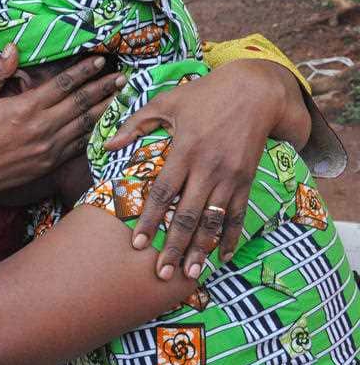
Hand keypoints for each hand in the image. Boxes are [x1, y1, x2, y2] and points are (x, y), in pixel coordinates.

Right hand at [0, 43, 125, 198]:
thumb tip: (12, 48)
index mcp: (26, 107)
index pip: (63, 84)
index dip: (84, 70)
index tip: (99, 60)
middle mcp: (43, 126)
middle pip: (81, 102)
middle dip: (103, 87)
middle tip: (122, 76)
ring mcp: (49, 147)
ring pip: (85, 124)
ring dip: (105, 109)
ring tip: (122, 97)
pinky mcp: (49, 163)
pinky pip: (78, 146)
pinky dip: (94, 134)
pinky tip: (105, 125)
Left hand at [105, 59, 309, 280]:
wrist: (256, 90)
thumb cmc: (204, 94)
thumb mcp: (167, 102)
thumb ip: (136, 124)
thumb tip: (107, 145)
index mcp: (185, 150)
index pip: (162, 192)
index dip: (150, 219)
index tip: (137, 243)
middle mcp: (208, 167)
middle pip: (187, 215)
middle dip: (174, 246)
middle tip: (162, 273)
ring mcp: (230, 176)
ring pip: (213, 220)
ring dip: (201, 250)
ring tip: (189, 274)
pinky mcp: (247, 179)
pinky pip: (237, 213)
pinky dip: (231, 236)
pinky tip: (222, 257)